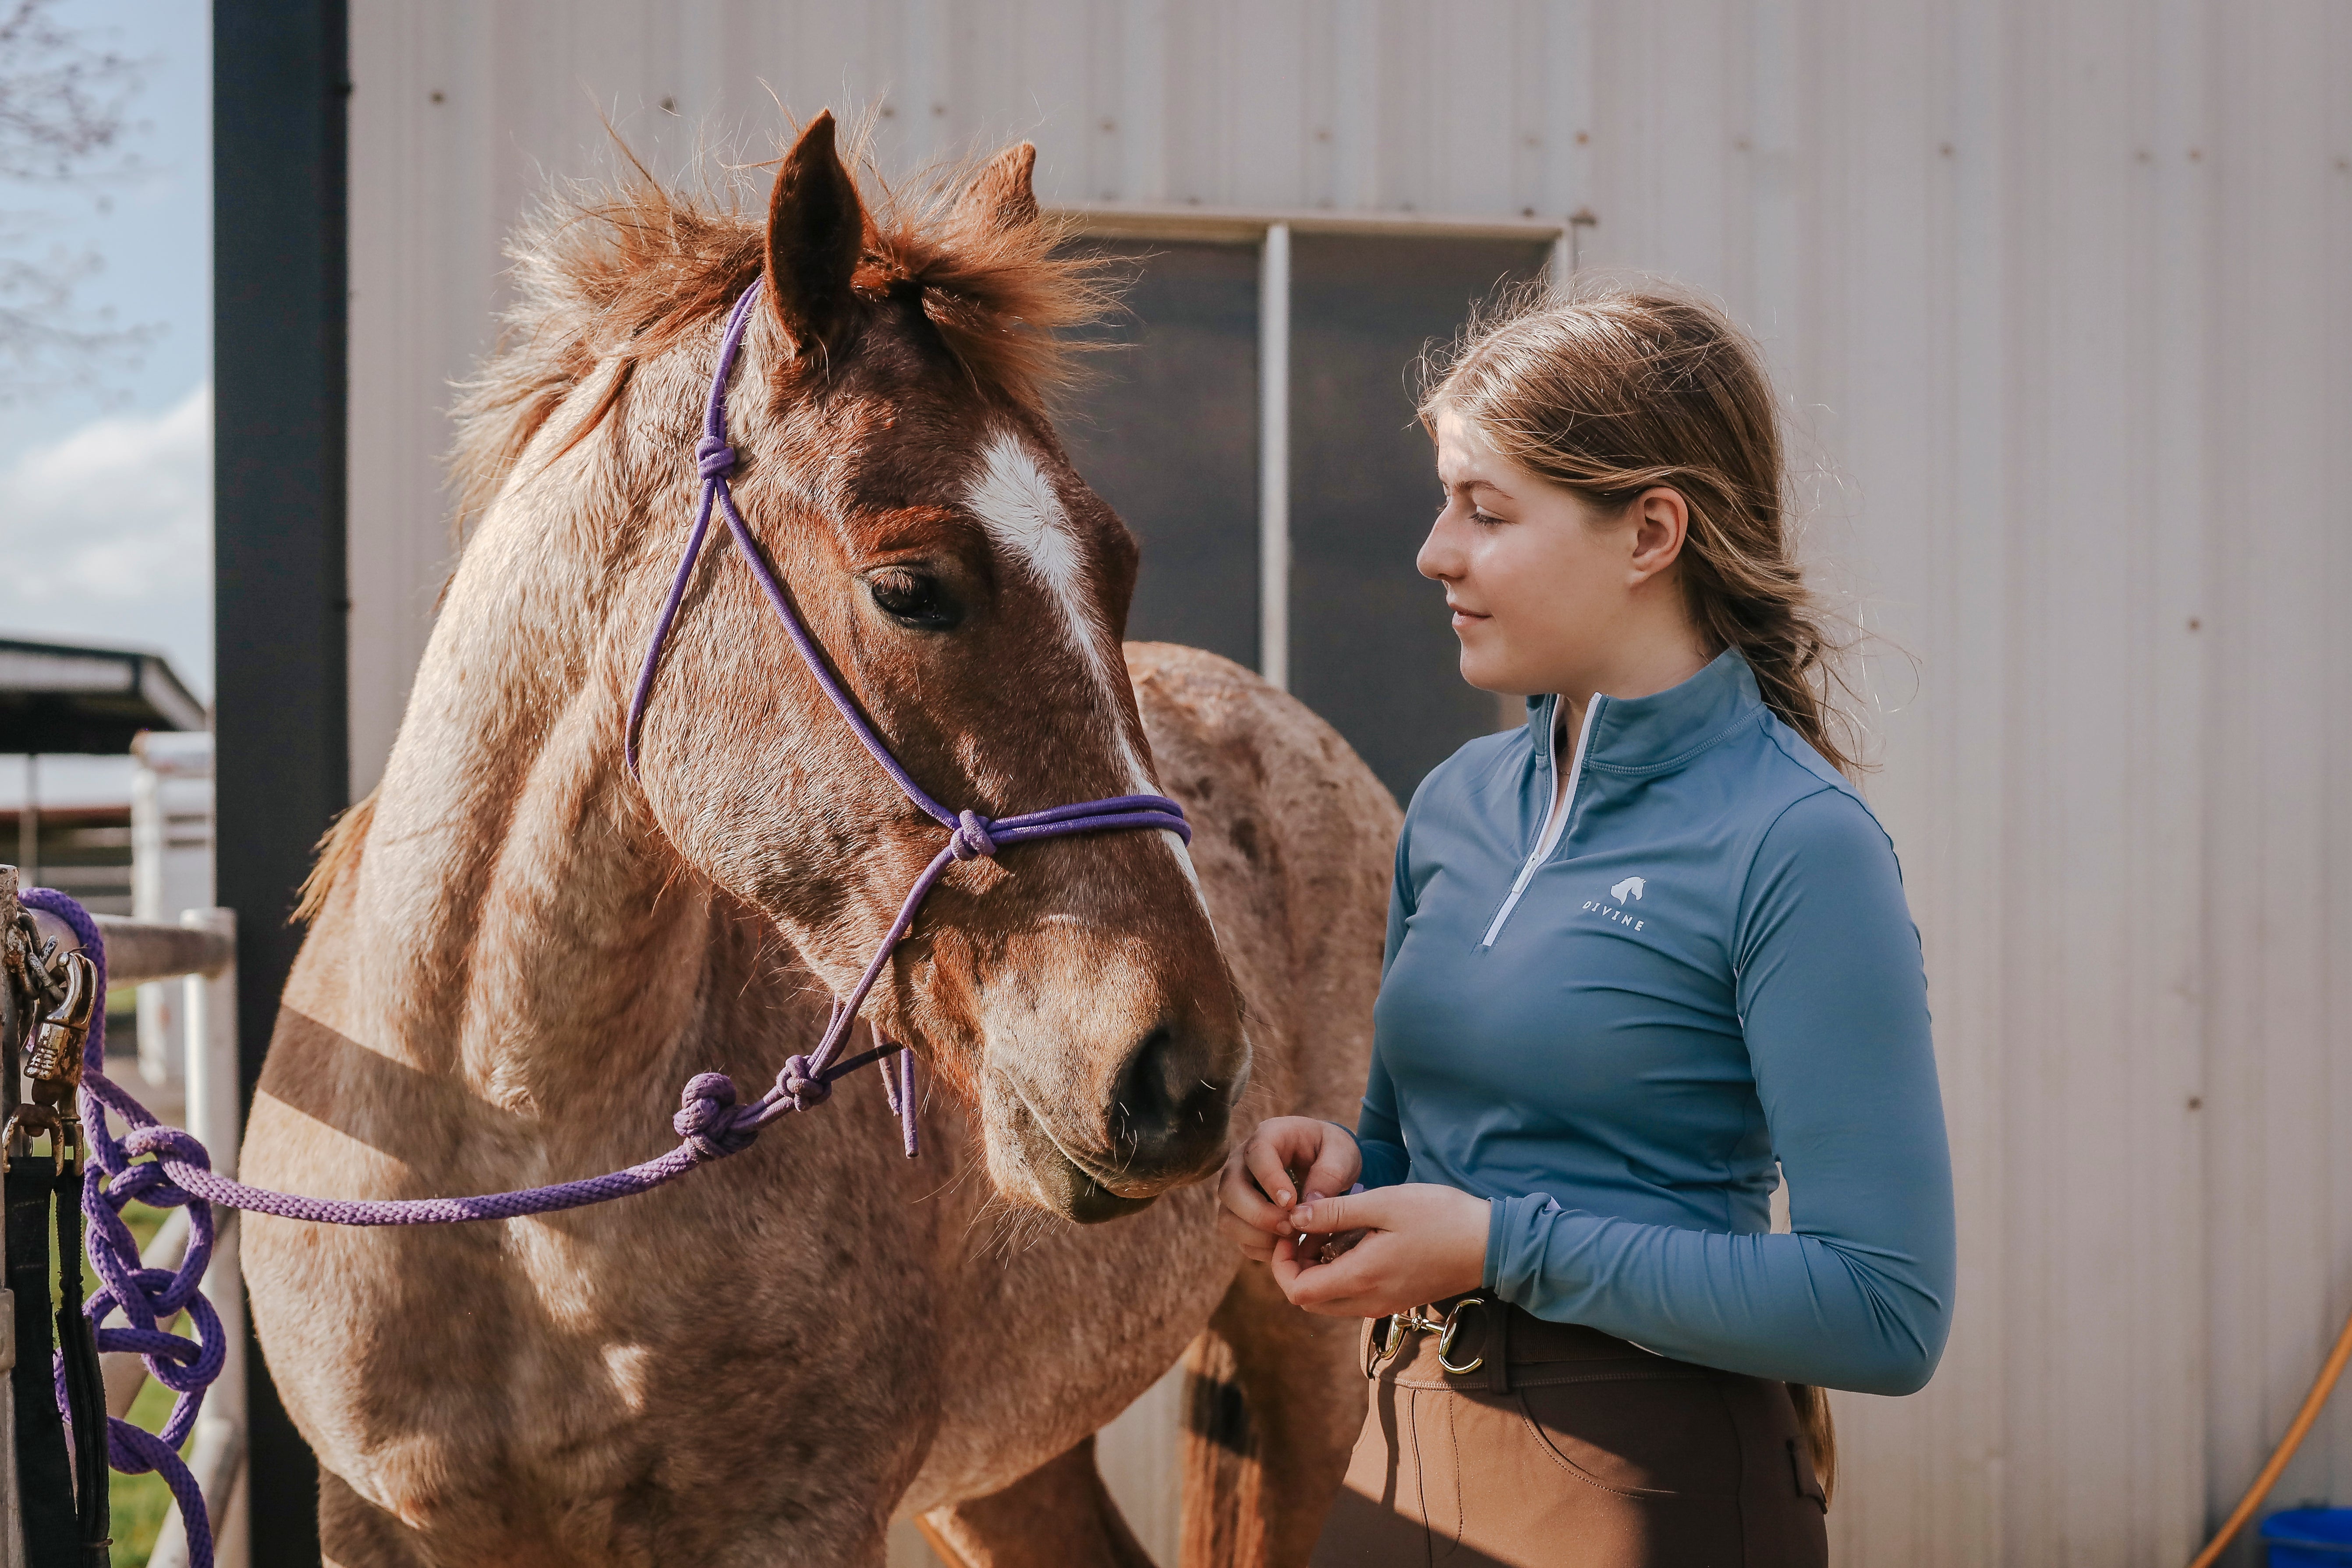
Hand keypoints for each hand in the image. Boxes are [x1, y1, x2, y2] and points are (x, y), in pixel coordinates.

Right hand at [1216, 1116, 1362, 1262]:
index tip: (1292, 1203)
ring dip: (1256, 1235)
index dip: (1270, 1181)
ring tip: (1290, 1239)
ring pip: (1226, 1217)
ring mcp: (1237, 1189)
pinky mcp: (1239, 1214)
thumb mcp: (1342, 1154)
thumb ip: (1329, 1175)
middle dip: (1258, 1214)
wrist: (1325, 1162)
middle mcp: (1243, 1161)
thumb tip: (1307, 1206)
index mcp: (1270, 1135)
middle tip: (1290, 1227)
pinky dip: (1259, 1247)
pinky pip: (1237, 1237)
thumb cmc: (1332, 1153)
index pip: (1256, 1154)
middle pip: (1230, 1188)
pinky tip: (1285, 1247)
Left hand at [1269, 1183, 1489, 1317]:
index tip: (1291, 1230)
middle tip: (1307, 1229)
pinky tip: (1354, 1241)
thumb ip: (1335, 1212)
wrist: (1491, 1244)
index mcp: (1362, 1278)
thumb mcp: (1384, 1203)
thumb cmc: (1441, 1217)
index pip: (1296, 1291)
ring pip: (1329, 1301)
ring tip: (1329, 1230)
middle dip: (1295, 1267)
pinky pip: (1352, 1297)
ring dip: (1317, 1270)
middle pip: (1309, 1301)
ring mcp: (1384, 1304)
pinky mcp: (1396, 1299)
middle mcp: (1369, 1301)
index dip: (1281, 1262)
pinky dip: (1340, 1274)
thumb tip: (1295, 1218)